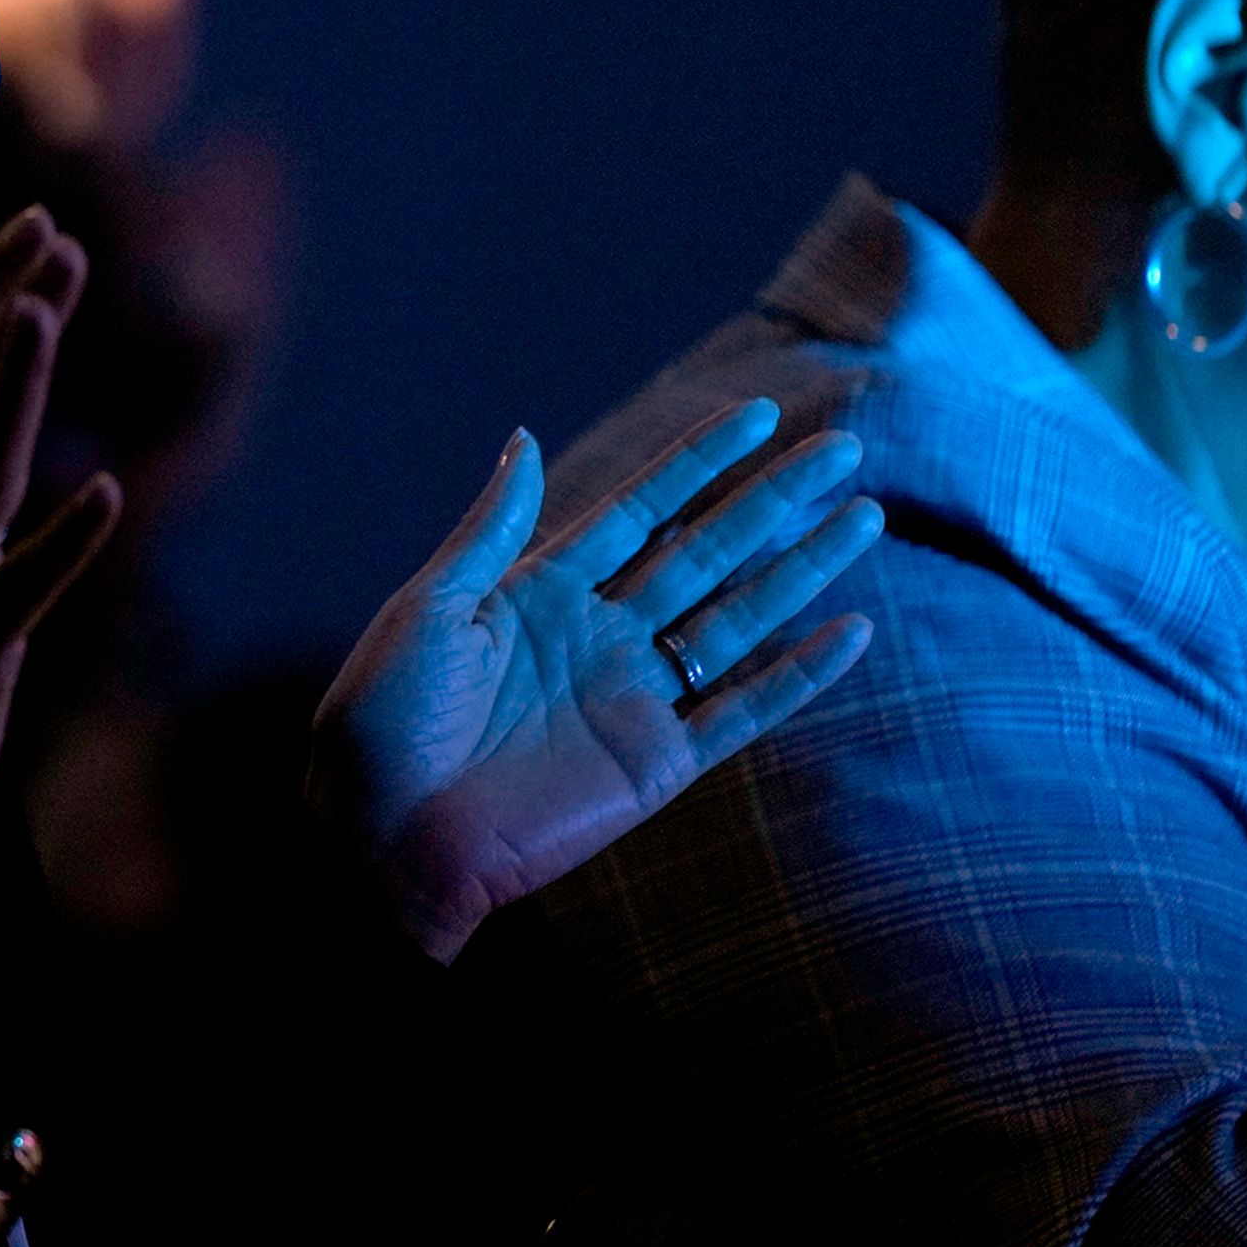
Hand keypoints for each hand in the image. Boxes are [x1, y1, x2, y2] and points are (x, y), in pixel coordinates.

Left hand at [314, 400, 882, 961]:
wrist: (383, 833)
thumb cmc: (383, 719)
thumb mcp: (430, 606)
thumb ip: (492, 528)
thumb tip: (525, 437)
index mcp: (545, 590)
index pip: (643, 509)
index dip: (702, 462)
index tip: (763, 413)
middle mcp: (601, 635)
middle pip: (707, 551)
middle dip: (774, 500)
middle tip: (844, 446)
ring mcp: (634, 697)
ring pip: (739, 620)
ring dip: (801, 570)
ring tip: (863, 516)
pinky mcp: (657, 763)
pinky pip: (744, 712)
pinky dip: (800, 676)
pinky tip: (853, 632)